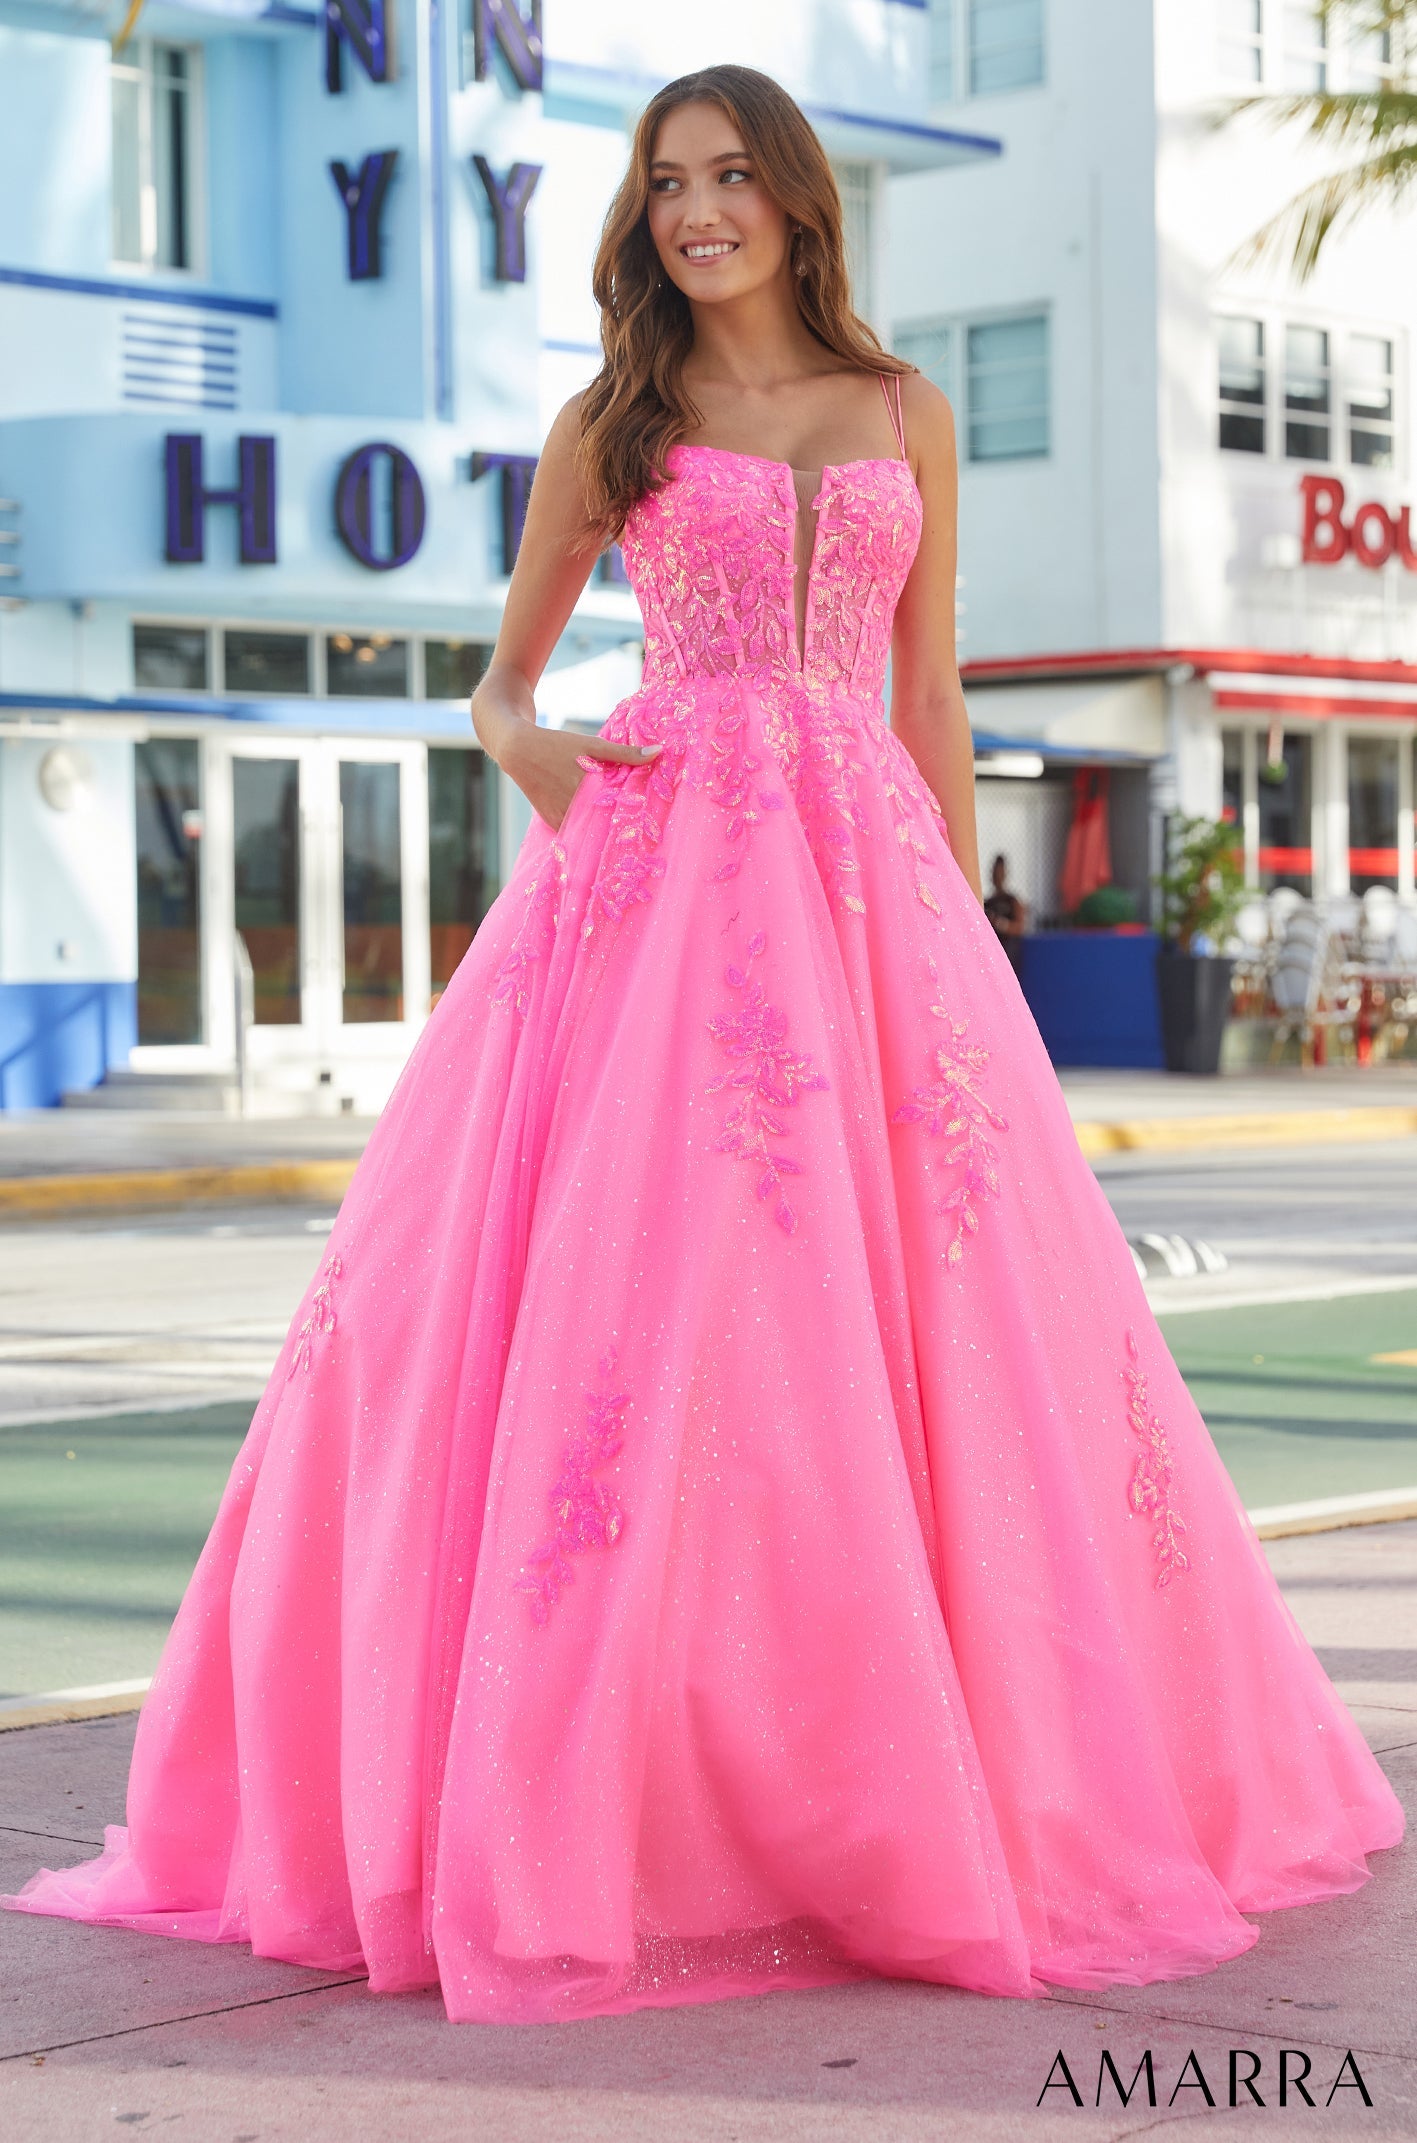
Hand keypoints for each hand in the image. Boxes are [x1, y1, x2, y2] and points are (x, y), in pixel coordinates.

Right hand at [498, 722, 662, 833]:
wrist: (519, 751)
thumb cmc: (559, 745)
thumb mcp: (593, 745)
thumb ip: (626, 753)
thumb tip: (659, 751)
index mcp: (589, 787)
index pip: (622, 809)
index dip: (638, 815)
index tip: (653, 821)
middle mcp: (575, 805)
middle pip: (607, 822)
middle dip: (623, 824)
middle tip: (646, 832)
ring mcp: (562, 816)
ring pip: (591, 830)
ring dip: (605, 831)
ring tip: (625, 836)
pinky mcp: (553, 822)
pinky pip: (575, 832)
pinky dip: (587, 831)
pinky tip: (600, 833)